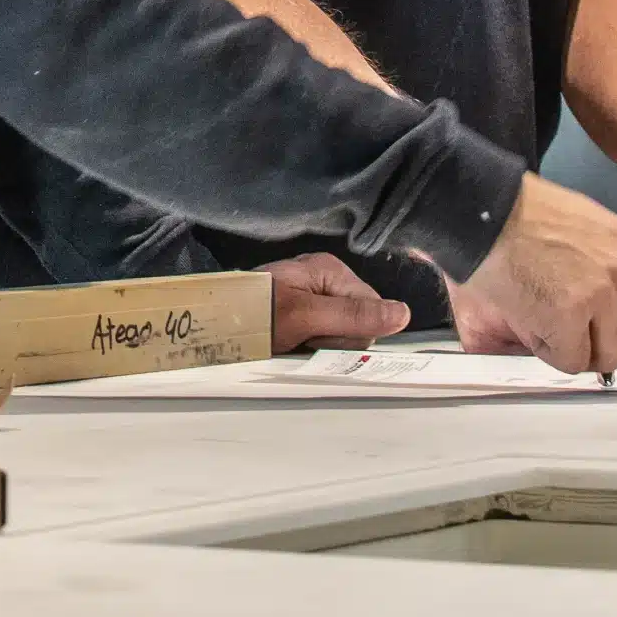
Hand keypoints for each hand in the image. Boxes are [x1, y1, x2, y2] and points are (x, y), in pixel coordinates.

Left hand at [268, 252, 409, 352]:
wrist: (212, 323)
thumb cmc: (257, 314)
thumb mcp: (307, 316)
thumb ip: (354, 315)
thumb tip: (404, 313)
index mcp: (331, 270)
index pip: (373, 307)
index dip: (355, 332)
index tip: (326, 338)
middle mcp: (324, 280)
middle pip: (357, 321)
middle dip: (336, 339)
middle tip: (305, 341)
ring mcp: (310, 297)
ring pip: (339, 333)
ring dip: (321, 345)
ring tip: (294, 344)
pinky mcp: (298, 314)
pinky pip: (320, 335)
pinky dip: (309, 346)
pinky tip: (293, 346)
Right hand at [451, 174, 616, 374]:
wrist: (483, 208)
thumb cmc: (521, 212)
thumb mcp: (587, 224)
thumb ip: (609, 263)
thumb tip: (614, 308)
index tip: (609, 331)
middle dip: (604, 346)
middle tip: (575, 337)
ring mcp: (601, 294)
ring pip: (606, 358)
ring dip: (576, 351)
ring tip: (548, 323)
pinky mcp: (569, 316)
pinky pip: (570, 361)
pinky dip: (549, 352)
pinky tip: (531, 323)